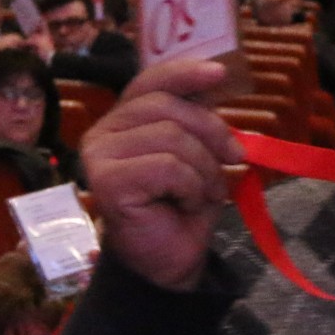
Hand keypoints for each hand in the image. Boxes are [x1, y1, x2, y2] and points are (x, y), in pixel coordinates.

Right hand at [85, 57, 244, 290]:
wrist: (170, 261)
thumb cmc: (182, 207)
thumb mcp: (199, 153)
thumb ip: (197, 118)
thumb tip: (216, 78)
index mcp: (123, 119)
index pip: (150, 81)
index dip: (185, 73)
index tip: (221, 74)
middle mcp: (102, 132)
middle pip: (166, 106)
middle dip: (211, 131)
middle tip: (235, 158)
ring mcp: (99, 156)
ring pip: (171, 137)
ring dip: (204, 168)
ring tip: (206, 192)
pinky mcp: (106, 182)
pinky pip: (168, 167)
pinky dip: (191, 186)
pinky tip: (186, 204)